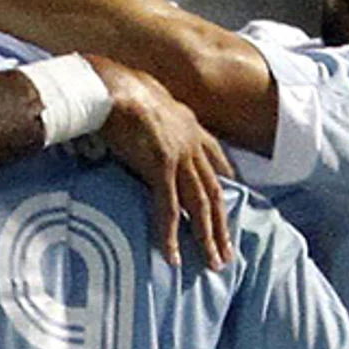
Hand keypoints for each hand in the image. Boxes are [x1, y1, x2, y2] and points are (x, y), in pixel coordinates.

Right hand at [86, 54, 235, 270]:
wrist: (111, 86)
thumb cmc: (119, 88)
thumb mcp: (148, 100)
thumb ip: (153, 117)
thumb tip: (141, 123)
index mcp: (189, 125)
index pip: (216, 157)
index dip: (227, 178)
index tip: (237, 194)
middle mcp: (191, 143)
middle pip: (214, 191)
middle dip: (222, 224)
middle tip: (228, 251)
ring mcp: (179, 157)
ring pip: (200, 205)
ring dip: (207, 237)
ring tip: (213, 262)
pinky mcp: (161, 168)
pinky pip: (168, 209)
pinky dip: (171, 235)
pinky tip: (173, 256)